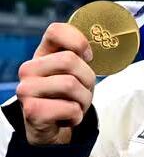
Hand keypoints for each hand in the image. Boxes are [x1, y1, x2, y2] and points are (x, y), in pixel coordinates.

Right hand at [16, 22, 95, 144]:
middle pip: (69, 60)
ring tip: (76, 104)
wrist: (52, 126)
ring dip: (84, 99)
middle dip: (87, 78)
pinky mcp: (31, 111)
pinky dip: (77, 115)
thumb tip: (104, 39)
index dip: (78, 41)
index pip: (56, 30)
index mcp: (42, 53)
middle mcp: (29, 69)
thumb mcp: (75, 70)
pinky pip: (69, 108)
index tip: (88, 56)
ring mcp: (26, 90)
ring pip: (71, 84)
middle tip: (84, 89)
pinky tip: (68, 117)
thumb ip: (81, 53)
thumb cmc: (67, 94)